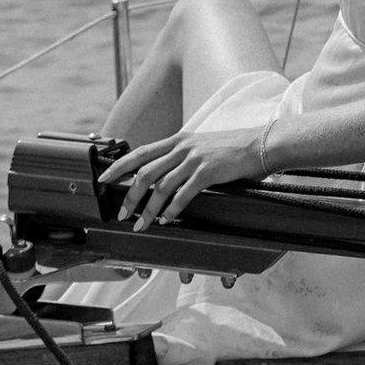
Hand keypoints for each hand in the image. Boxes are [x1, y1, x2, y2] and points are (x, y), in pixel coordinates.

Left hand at [98, 124, 265, 229]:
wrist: (260, 143)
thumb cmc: (232, 148)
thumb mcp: (201, 146)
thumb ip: (181, 157)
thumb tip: (163, 177)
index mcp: (178, 140)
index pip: (141, 152)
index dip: (120, 165)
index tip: (103, 178)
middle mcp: (182, 147)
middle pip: (145, 171)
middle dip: (129, 194)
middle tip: (122, 213)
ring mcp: (194, 158)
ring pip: (161, 186)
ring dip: (147, 208)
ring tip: (141, 224)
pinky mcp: (208, 171)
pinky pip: (183, 193)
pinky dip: (171, 209)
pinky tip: (166, 219)